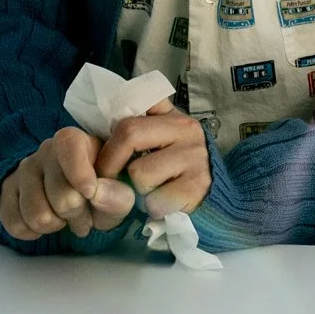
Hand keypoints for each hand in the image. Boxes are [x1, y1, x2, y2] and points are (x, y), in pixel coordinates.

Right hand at [0, 127, 136, 241]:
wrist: (69, 193)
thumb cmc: (98, 189)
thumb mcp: (118, 193)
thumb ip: (117, 194)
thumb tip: (97, 194)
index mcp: (75, 140)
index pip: (70, 147)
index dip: (81, 175)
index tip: (91, 194)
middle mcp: (45, 150)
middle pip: (61, 195)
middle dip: (77, 215)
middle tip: (85, 219)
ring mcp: (23, 170)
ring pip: (37, 215)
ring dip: (56, 226)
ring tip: (65, 220)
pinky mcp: (7, 192)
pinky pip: (15, 223)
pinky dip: (32, 233)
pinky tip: (46, 224)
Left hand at [94, 104, 211, 217]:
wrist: (214, 197)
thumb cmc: (177, 171)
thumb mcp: (162, 143)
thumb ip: (139, 131)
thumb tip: (100, 136)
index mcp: (172, 115)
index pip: (132, 106)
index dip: (110, 134)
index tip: (105, 155)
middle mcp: (186, 128)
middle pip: (129, 133)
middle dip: (110, 164)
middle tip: (109, 182)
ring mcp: (194, 156)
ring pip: (139, 172)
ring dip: (137, 190)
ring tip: (150, 191)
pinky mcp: (196, 185)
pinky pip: (155, 199)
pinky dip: (152, 207)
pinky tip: (163, 203)